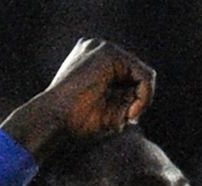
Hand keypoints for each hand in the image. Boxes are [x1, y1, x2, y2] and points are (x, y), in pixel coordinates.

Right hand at [1, 38, 155, 157]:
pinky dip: (144, 97)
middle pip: (138, 74)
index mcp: (95, 61)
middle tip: (126, 119)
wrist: (55, 119)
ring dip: (142, 101)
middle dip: (139, 99)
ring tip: (127, 117)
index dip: (135, 100)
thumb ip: (127, 98)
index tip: (125, 120)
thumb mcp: (109, 109)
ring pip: (144, 75)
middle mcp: (98, 48)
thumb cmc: (77, 121)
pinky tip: (129, 112)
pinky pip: (145, 76)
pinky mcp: (108, 53)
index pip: (130, 77)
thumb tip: (146, 95)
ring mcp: (102, 47)